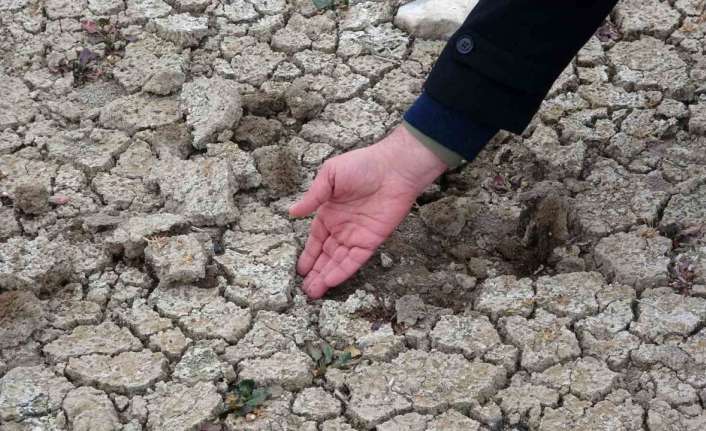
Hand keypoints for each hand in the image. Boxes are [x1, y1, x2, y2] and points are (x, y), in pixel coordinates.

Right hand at [289, 125, 447, 298]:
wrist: (393, 168)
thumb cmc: (362, 165)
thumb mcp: (330, 176)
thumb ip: (313, 197)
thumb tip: (292, 212)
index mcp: (329, 213)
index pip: (315, 240)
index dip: (308, 256)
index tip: (298, 271)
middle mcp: (342, 228)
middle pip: (326, 256)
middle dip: (315, 272)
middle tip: (304, 291)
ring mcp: (356, 235)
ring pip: (338, 261)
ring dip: (326, 276)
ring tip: (313, 292)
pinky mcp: (371, 240)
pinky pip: (355, 259)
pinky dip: (343, 271)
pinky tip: (331, 281)